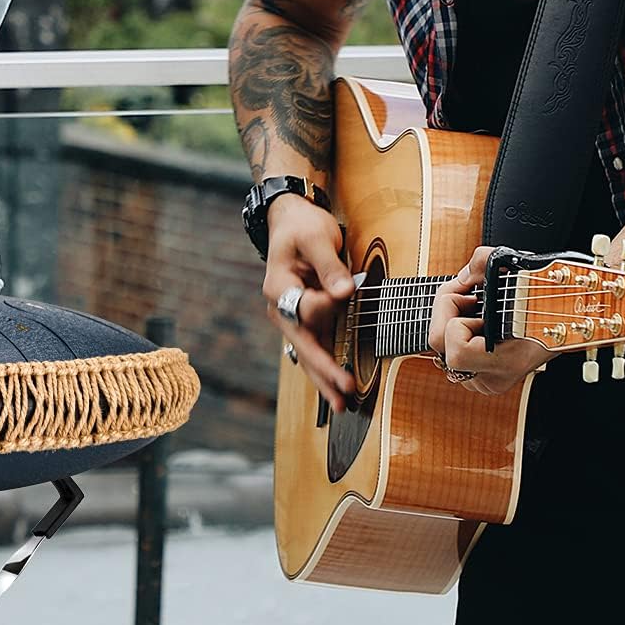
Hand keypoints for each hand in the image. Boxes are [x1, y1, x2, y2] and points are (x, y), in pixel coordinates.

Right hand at [262, 194, 357, 413]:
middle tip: (344, 392)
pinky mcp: (305, 318)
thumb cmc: (303, 226)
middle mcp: (281, 306)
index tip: (344, 290)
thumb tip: (344, 293)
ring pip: (307, 353)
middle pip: (302, 344)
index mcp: (279, 286)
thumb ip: (329, 266)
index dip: (326, 304)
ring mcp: (292, 315)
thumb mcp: (316, 238)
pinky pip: (314, 346)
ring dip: (324, 379)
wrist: (291, 220)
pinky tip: (335, 386)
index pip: (305, 308)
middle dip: (324, 370)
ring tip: (341, 404)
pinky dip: (325, 367)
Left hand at [428, 246, 548, 395]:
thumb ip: (481, 261)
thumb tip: (463, 277)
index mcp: (504, 363)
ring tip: (477, 311)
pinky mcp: (478, 378)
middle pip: (439, 347)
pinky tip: (476, 323)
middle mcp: (492, 378)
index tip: (474, 298)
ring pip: (442, 351)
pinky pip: (450, 354)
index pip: (456, 351)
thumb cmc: (548, 297)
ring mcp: (484, 381)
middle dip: (448, 314)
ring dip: (452, 323)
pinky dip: (457, 334)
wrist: (568, 320)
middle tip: (470, 298)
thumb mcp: (518, 267)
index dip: (455, 318)